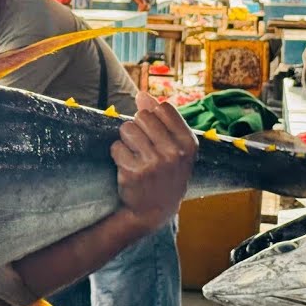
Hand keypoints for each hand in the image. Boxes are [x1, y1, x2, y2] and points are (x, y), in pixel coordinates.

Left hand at [110, 92, 196, 234]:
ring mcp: (153, 163)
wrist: (154, 210)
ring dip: (126, 140)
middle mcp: (174, 152)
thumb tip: (142, 94)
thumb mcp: (174, 147)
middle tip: (143, 147)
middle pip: (142, 116)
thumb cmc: (165, 174)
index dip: (153, 117)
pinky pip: (116, 147)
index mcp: (188, 143)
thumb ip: (161, 119)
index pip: (163, 108)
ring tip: (135, 155)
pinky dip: (118, 154)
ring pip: (127, 128)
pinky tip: (128, 166)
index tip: (156, 134)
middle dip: (138, 127)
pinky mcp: (133, 171)